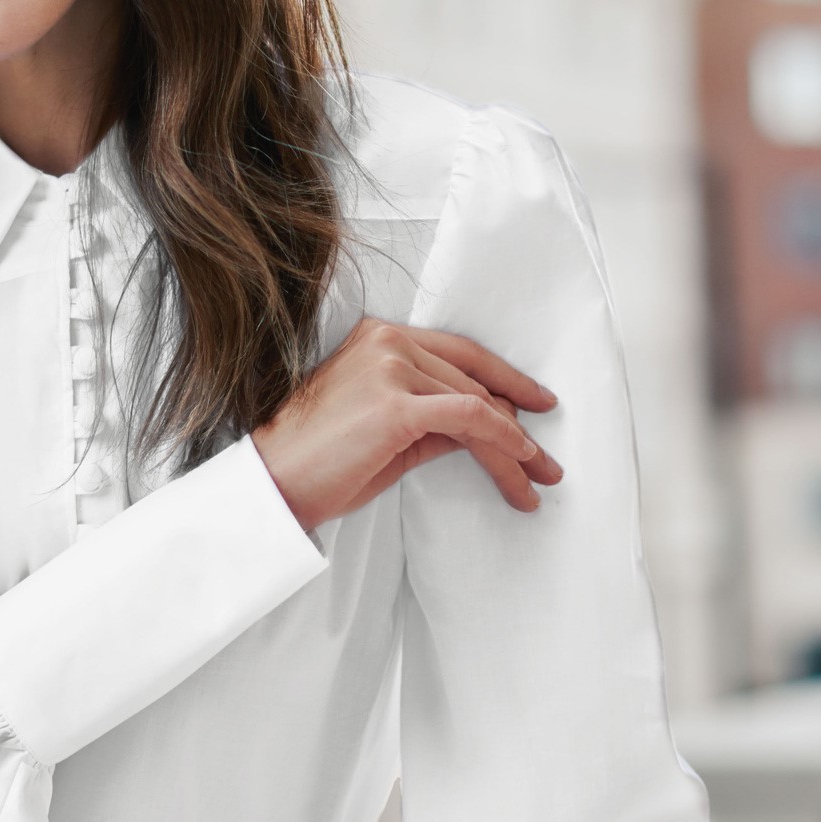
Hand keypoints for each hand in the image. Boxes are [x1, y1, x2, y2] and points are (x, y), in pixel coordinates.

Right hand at [251, 318, 563, 533]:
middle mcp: (386, 341)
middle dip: (517, 422)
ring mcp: (391, 368)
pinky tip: (521, 463)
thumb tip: (484, 430)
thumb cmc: (319, 461)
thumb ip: (434, 418)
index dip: (505, 380)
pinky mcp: (397, 405)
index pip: (459, 354)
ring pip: (478, 404)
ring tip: (538, 480)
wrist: (273, 484)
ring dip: (515, 447)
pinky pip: (470, 419)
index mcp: (378, 337)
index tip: (535, 406)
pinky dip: (504, 441)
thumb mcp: (387, 429)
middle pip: (474, 379)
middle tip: (547, 461)